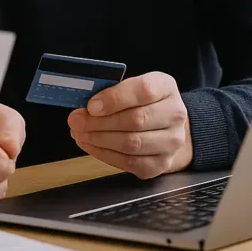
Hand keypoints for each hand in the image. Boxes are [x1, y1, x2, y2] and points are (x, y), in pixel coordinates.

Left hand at [68, 72, 192, 179]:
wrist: (165, 126)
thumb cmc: (142, 103)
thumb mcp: (131, 87)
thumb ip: (112, 92)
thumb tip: (85, 106)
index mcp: (166, 87)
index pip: (144, 90)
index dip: (115, 99)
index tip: (91, 106)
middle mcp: (175, 114)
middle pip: (136, 120)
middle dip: (99, 122)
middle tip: (76, 121)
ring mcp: (171, 142)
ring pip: (132, 143)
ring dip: (99, 139)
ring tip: (80, 133)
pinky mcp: (161, 164)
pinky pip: (130, 162)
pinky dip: (105, 154)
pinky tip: (91, 145)